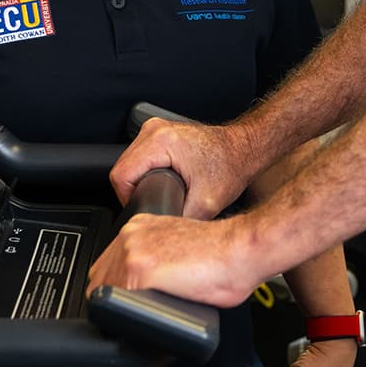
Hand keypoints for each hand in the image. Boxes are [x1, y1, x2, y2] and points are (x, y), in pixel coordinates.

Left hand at [85, 213, 268, 308]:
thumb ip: (157, 259)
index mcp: (140, 227)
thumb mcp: (179, 246)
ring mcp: (133, 253)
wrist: (241, 249)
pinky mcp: (140, 273)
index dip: (114, 286)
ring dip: (120, 309)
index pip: (107, 263)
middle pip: (99, 278)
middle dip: (114, 298)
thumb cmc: (223, 252)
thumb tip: (149, 285)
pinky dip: (130, 318)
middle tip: (136, 312)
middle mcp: (132, 236)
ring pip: (104, 292)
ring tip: (146, 316)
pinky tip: (150, 317)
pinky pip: (118, 304)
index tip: (128, 298)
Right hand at [109, 118, 256, 218]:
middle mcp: (154, 130)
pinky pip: (138, 157)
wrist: (244, 150)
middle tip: (155, 203)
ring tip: (159, 191)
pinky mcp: (160, 133)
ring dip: (138, 182)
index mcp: (160, 141)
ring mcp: (156, 129)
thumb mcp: (205, 205)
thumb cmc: (231, 167)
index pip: (120, 176)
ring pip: (128, 163)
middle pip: (121, 169)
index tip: (144, 207)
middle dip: (134, 192)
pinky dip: (144, 172)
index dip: (128, 199)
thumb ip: (178, 222)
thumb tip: (158, 237)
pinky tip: (159, 180)